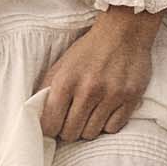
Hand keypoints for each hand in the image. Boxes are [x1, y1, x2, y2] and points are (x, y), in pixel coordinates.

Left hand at [36, 7, 162, 140]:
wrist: (123, 31)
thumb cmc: (89, 50)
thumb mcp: (61, 65)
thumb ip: (47, 89)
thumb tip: (36, 116)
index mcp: (65, 81)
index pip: (50, 124)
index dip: (50, 129)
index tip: (54, 125)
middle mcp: (88, 90)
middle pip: (70, 133)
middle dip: (68, 130)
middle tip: (72, 121)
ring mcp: (111, 95)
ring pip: (92, 134)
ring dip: (88, 128)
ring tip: (89, 115)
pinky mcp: (130, 98)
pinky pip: (113, 128)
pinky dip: (107, 125)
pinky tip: (105, 112)